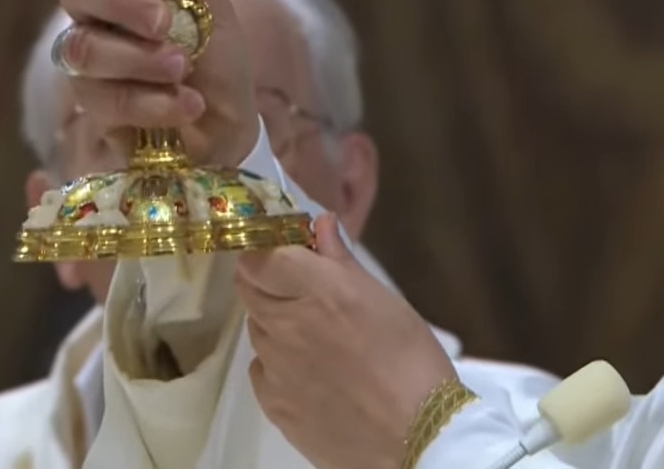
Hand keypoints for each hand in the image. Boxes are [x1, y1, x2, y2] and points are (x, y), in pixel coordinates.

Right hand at [55, 0, 258, 166]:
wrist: (228, 125)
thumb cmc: (216, 61)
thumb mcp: (213, 9)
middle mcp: (95, 16)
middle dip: (123, 2)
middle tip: (165, 22)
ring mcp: (88, 63)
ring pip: (84, 47)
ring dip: (139, 57)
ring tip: (183, 67)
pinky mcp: (93, 109)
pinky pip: (106, 100)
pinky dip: (153, 102)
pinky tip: (188, 105)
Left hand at [238, 215, 456, 468]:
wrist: (414, 435)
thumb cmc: (411, 360)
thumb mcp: (384, 301)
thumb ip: (342, 262)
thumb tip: (320, 226)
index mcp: (317, 290)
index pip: (258, 254)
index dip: (268, 248)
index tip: (289, 251)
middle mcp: (284, 323)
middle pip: (248, 286)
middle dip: (268, 279)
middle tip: (303, 288)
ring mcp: (272, 365)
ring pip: (257, 327)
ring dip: (276, 321)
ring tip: (319, 338)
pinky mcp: (271, 402)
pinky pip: (262, 368)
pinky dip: (278, 362)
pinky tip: (313, 372)